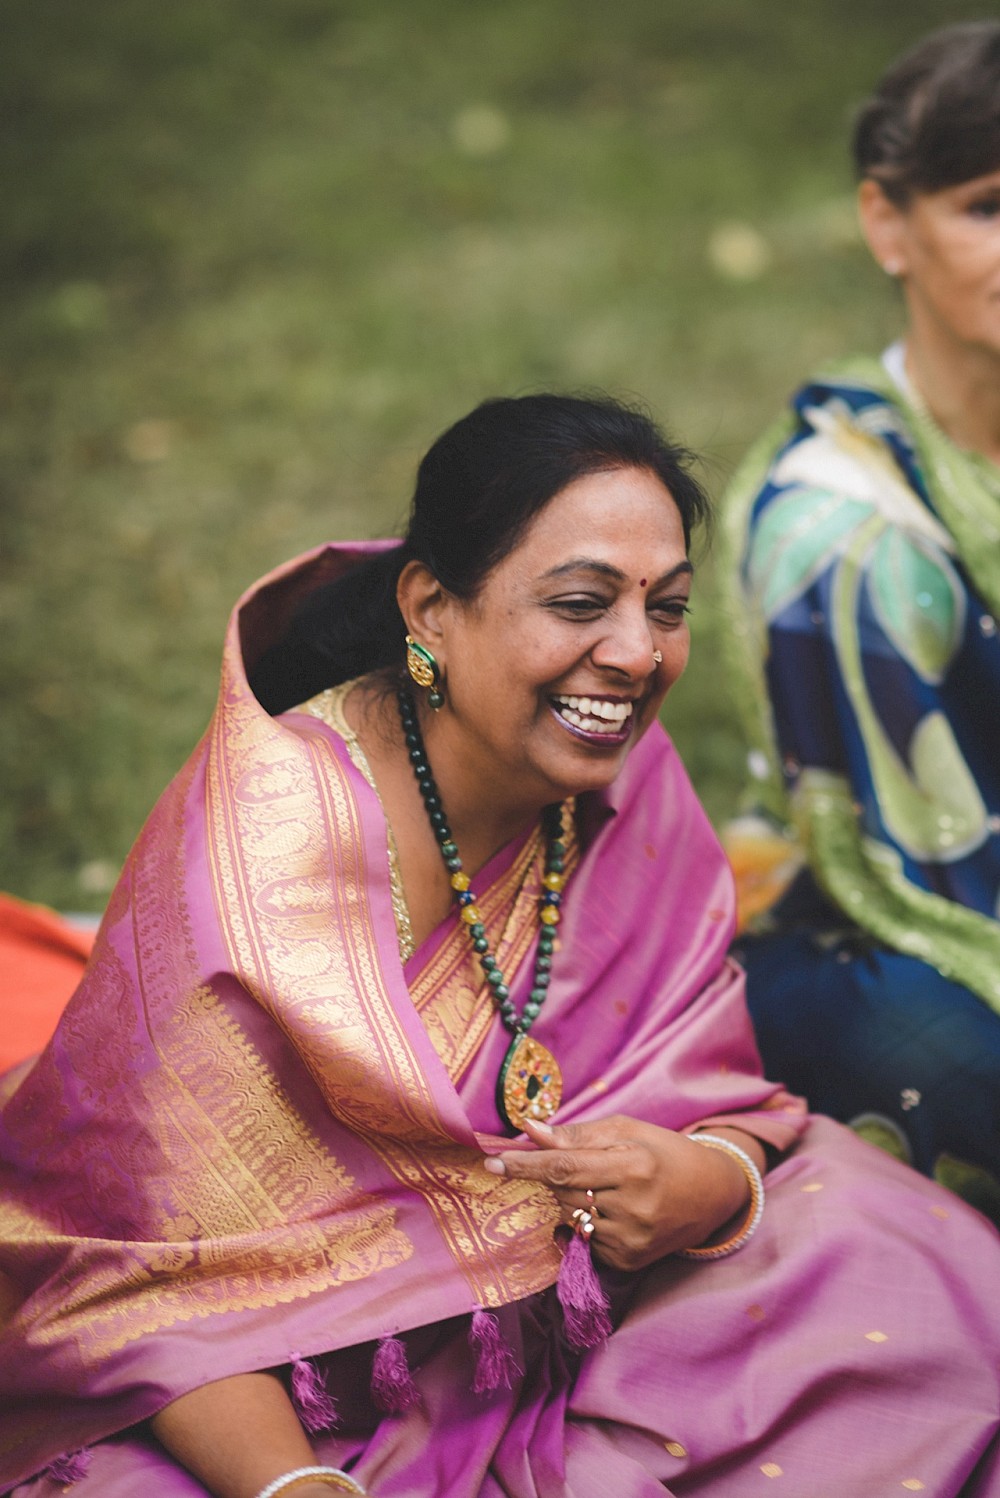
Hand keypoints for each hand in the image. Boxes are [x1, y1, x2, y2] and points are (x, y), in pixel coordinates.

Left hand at [483, 1116, 754, 1270]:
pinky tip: (613, 1211)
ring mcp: (631, 1240)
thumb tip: (529, 1129)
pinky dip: (587, 1223)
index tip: (492, 1161)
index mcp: (632, 1166)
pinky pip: (585, 1240)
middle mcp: (632, 1207)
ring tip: (604, 1188)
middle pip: (562, 1193)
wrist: (712, 1194)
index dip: (524, 1165)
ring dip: (572, 1201)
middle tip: (570, 1165)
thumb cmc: (664, 1152)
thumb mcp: (626, 1130)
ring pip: (570, 1218)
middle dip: (552, 1178)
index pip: (564, 1167)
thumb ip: (576, 1135)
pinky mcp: (629, 1262)